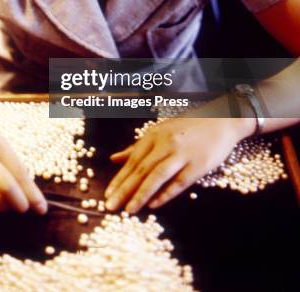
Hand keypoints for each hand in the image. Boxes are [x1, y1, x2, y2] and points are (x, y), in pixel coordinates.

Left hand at [105, 117, 252, 212]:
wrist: (222, 120)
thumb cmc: (188, 127)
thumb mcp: (160, 131)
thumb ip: (137, 147)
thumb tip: (114, 159)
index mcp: (154, 135)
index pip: (133, 160)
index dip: (119, 179)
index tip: (108, 194)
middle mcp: (166, 143)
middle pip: (142, 169)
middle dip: (124, 189)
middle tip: (111, 206)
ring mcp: (182, 154)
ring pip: (157, 176)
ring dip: (141, 194)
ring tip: (129, 210)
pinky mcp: (199, 164)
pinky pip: (179, 182)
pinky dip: (165, 194)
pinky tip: (154, 205)